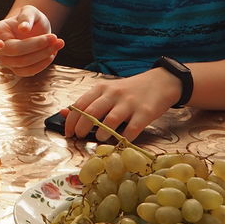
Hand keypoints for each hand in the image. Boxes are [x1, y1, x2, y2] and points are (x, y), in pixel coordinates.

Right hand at [0, 5, 63, 75]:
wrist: (37, 29)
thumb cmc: (30, 18)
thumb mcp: (30, 11)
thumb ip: (26, 16)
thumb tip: (23, 28)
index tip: (0, 44)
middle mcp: (0, 48)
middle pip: (13, 52)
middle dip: (35, 45)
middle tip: (54, 37)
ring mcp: (8, 61)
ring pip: (23, 64)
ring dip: (43, 55)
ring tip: (58, 42)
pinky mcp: (19, 69)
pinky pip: (29, 72)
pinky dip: (43, 63)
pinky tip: (52, 52)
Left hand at [65, 67, 180, 141]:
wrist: (160, 82)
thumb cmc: (129, 90)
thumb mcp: (106, 91)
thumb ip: (87, 101)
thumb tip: (64, 112)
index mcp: (101, 88)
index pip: (80, 104)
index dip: (71, 120)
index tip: (68, 132)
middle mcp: (114, 94)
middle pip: (92, 113)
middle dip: (82, 128)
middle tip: (80, 137)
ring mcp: (129, 103)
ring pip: (110, 121)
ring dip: (101, 134)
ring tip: (100, 138)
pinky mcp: (145, 113)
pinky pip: (131, 129)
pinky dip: (123, 138)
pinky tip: (120, 141)